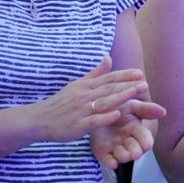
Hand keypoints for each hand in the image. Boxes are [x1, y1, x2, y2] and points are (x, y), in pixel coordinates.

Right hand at [35, 56, 150, 143]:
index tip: (139, 73)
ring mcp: (80, 110)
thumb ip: (95, 73)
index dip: (124, 75)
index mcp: (86, 86)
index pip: (108, 78)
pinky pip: (92, 121)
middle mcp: (84, 96)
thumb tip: (108, 57)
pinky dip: (105, 117)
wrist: (39, 119)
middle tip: (144, 83)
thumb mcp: (77, 85)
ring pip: (103, 102)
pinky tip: (117, 115)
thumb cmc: (61, 102)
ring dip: (120, 97)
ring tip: (135, 93)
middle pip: (108, 89)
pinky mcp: (76, 125)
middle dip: (127, 85)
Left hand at [90, 98, 166, 168]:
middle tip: (136, 154)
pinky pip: (108, 159)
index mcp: (137, 130)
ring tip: (126, 156)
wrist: (98, 110)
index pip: (144, 136)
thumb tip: (164, 111)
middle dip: (136, 151)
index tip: (148, 145)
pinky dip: (111, 162)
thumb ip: (147, 109)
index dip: (146, 141)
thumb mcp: (133, 106)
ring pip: (122, 155)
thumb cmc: (119, 107)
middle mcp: (128, 141)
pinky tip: (112, 164)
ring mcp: (116, 148)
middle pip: (134, 148)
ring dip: (124, 156)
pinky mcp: (104, 153)